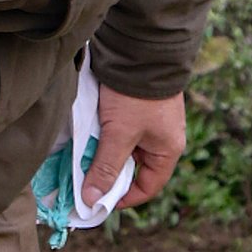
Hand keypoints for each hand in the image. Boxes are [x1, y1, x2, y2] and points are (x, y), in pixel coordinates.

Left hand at [81, 85, 186, 210]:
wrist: (140, 50)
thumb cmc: (135, 97)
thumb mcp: (118, 134)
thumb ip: (105, 167)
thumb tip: (92, 199)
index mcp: (168, 150)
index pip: (148, 187)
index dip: (124, 198)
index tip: (98, 202)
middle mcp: (162, 139)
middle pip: (134, 169)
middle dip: (110, 175)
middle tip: (85, 180)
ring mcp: (151, 123)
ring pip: (124, 150)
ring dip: (105, 155)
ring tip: (83, 157)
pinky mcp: (138, 109)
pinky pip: (120, 133)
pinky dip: (104, 138)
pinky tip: (88, 137)